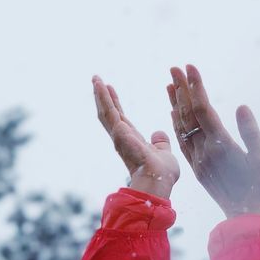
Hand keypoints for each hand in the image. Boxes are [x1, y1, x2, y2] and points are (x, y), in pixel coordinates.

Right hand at [92, 74, 179, 196]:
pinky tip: (101, 86)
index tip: (110, 88)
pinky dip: (104, 98)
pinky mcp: (119, 133)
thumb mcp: (164, 153)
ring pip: (106, 111)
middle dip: (101, 96)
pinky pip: (110, 112)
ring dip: (100, 94)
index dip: (115, 103)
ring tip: (95, 78)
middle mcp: (122, 138)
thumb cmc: (162, 174)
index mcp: (132, 140)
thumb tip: (158, 134)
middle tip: (96, 79)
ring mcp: (119, 136)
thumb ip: (160, 143)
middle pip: (109, 113)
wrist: (158, 181)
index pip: (121, 118)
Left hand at [167, 64, 259, 217]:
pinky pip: (182, 141)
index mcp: (221, 145)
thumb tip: (241, 106)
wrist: (245, 217)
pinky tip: (173, 112)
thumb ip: (251, 132)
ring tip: (169, 83)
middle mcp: (205, 150)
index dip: (196, 87)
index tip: (190, 67)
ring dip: (175, 103)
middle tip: (175, 67)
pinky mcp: (197, 167)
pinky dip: (177, 123)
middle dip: (182, 88)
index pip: (203, 110)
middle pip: (188, 114)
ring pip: (182, 126)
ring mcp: (198, 159)